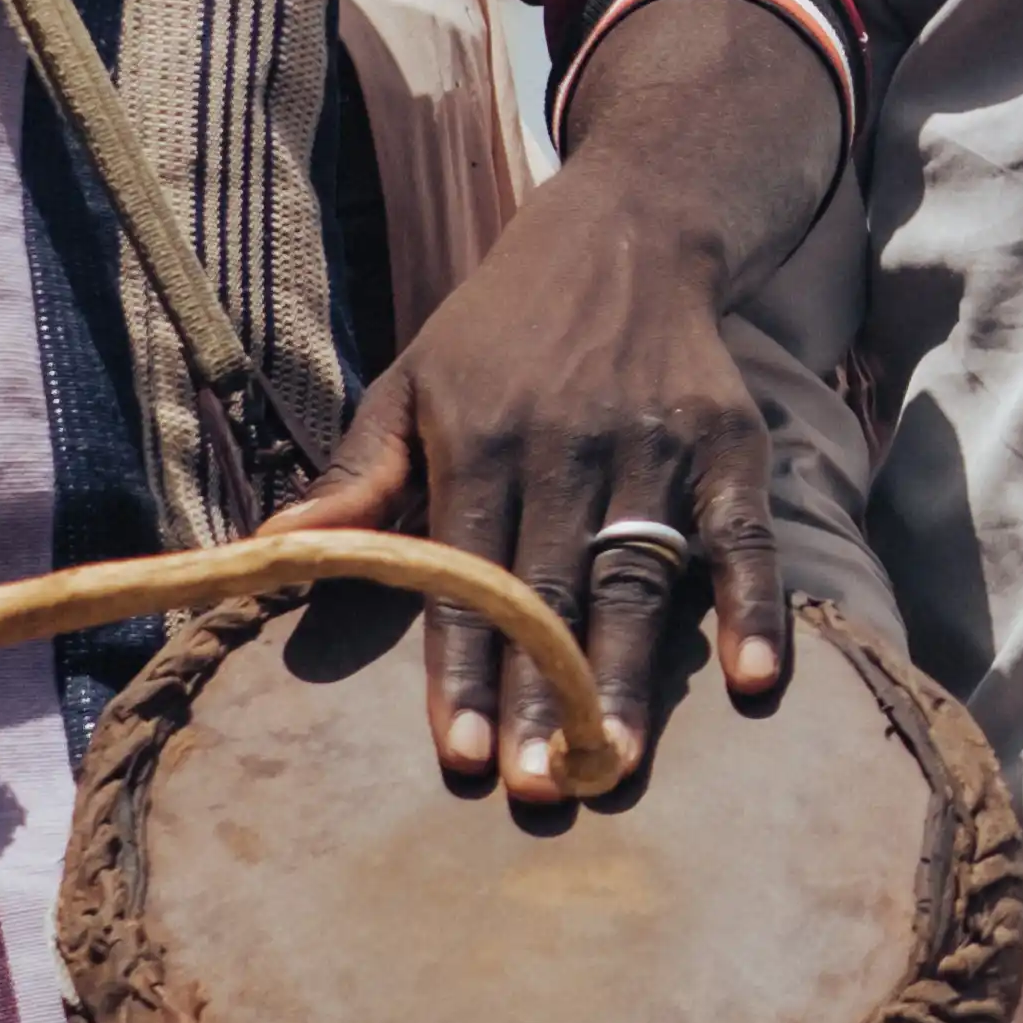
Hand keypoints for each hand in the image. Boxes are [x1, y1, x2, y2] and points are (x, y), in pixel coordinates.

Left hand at [295, 0, 833, 817]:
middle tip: (542, 790)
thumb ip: (356, 479)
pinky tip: (754, 680)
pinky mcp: (730, 440)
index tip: (464, 759)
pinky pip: (745, 534)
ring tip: (619, 762)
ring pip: (641, 576)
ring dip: (632, 676)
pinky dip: (754, 605)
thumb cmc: (498, 333)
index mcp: (481, 436)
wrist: (624, 231)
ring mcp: (655, 442)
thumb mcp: (411, 386)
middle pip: (554, 590)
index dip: (464, 670)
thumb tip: (267, 554)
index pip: (466, 575)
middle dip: (545, 696)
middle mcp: (568, 440)